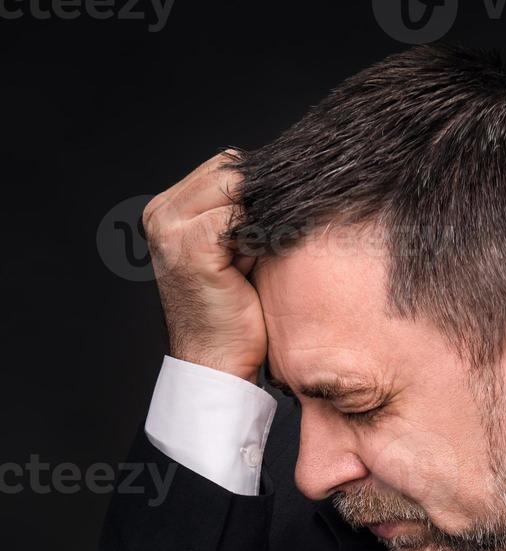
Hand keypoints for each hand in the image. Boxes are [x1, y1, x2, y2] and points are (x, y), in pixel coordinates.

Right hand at [142, 150, 266, 382]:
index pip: (222, 167)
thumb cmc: (233, 317)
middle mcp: (160, 214)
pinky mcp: (191, 245)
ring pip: (235, 185)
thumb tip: (280, 184)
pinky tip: (263, 259)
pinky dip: (260, 233)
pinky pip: (239, 214)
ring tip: (262, 254)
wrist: (217, 364)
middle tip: (271, 241)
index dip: (257, 187)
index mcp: (166, 212)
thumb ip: (244, 217)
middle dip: (259, 197)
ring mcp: (170, 228)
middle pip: (228, 167)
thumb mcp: (236, 253)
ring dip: (260, 215)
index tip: (280, 217)